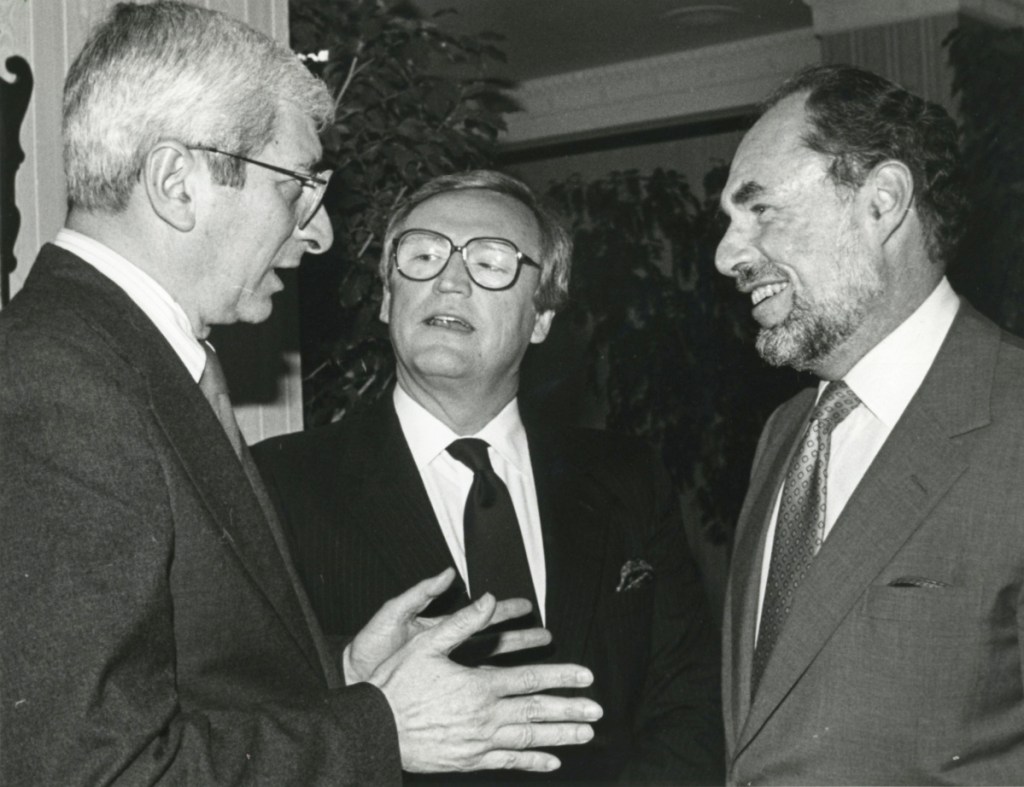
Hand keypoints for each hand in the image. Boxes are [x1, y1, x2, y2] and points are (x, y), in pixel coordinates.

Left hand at [345, 568, 550, 682]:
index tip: (527, 606)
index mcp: (440, 628)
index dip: (504, 611)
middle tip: (546, 636)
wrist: (354, 680)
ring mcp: (447, 673)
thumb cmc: (370, 646)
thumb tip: (448, 572)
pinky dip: (495, 690)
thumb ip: (422, 593)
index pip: (479, 617)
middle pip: (493, 642)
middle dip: (520, 638)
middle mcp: (448, 650)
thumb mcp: (395, 612)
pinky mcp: (442, 693)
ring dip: (514, 664)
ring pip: (490, 667)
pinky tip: (514, 693)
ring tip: (538, 663)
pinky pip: (474, 690)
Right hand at [368, 593, 602, 772]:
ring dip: (560, 736)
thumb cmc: (396, 684)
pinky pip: (508, 762)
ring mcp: (478, 742)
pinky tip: (552, 761)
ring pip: (528, 738)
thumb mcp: (426, 644)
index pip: (530, 679)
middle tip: (597, 710)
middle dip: (570, 709)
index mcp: (478, 685)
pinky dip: (532, 761)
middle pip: (536, 712)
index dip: (561, 676)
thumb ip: (462, 623)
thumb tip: (489, 599)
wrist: (374, 729)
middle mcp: (484, 715)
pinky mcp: (469, 760)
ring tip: (585, 734)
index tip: (586, 677)